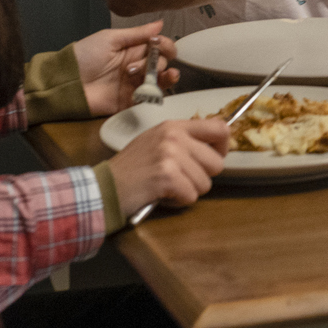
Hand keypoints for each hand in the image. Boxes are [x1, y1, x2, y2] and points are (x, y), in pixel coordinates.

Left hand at [73, 20, 182, 116]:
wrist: (66, 82)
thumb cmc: (84, 56)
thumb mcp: (110, 39)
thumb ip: (137, 33)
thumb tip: (160, 23)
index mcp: (132, 49)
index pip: (157, 46)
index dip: (164, 45)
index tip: (160, 44)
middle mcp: (136, 66)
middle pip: (160, 63)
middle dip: (157, 62)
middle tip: (137, 65)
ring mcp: (133, 84)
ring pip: (159, 81)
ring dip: (166, 77)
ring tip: (166, 75)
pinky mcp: (129, 102)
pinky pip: (148, 99)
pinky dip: (155, 94)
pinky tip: (155, 88)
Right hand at [105, 118, 229, 213]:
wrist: (104, 187)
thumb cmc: (131, 168)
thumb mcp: (156, 142)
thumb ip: (184, 141)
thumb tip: (216, 147)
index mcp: (174, 126)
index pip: (220, 129)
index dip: (222, 148)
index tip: (211, 159)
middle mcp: (174, 136)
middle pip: (217, 162)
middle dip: (202, 177)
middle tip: (180, 179)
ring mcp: (170, 155)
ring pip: (205, 183)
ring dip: (188, 191)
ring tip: (167, 187)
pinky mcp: (167, 176)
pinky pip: (191, 196)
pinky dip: (178, 201)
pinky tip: (162, 195)